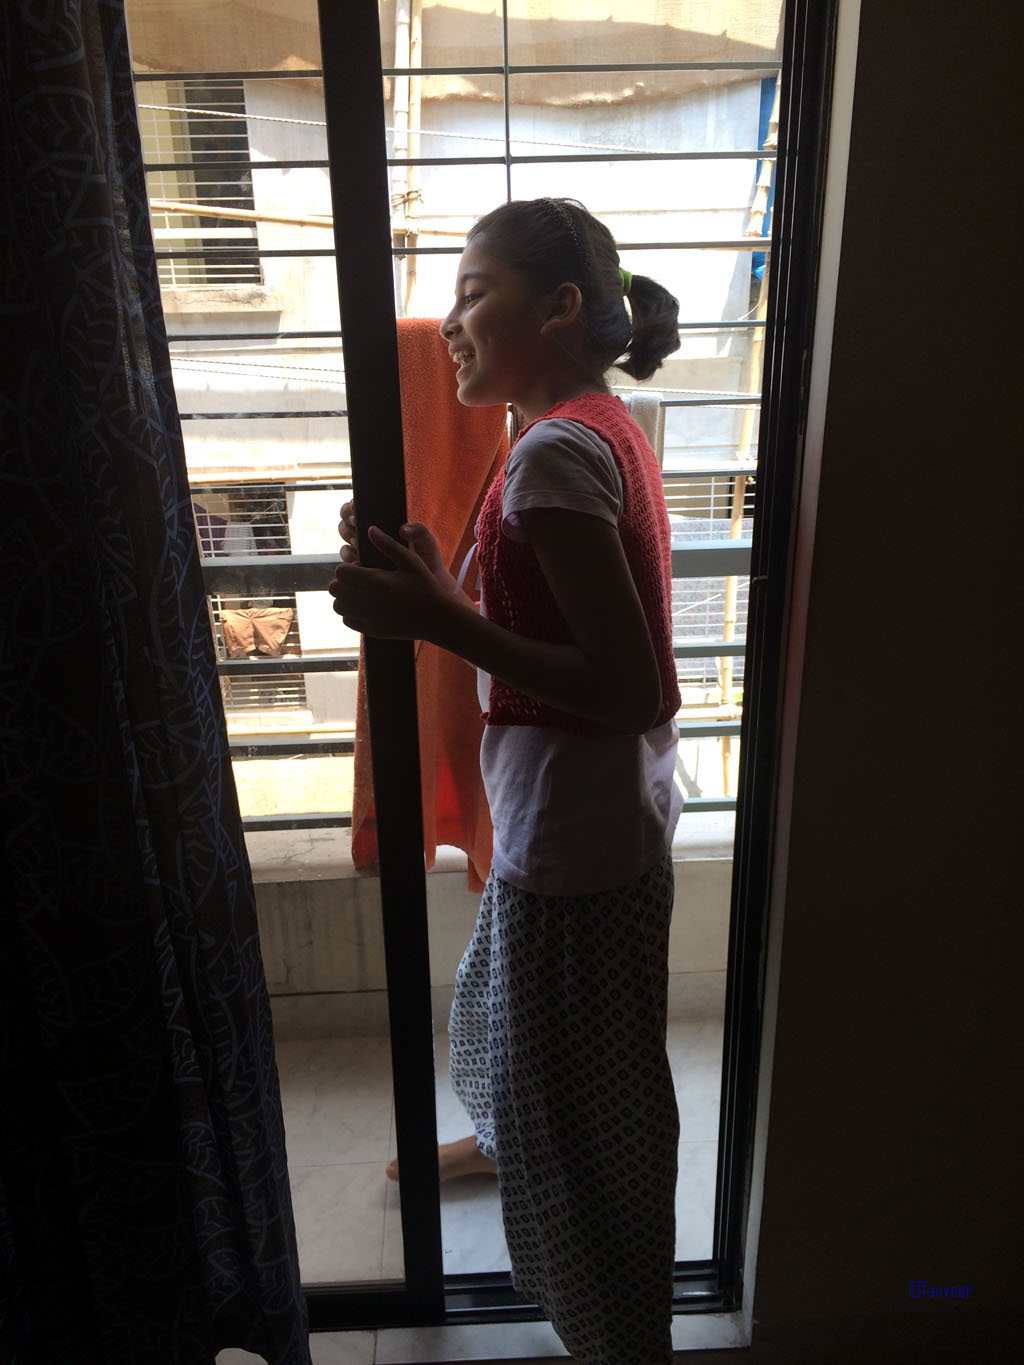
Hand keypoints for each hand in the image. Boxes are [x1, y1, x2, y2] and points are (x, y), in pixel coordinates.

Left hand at [327, 524, 454, 638]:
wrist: (437, 619)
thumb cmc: (426, 586)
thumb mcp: (411, 561)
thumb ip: (388, 545)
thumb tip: (370, 529)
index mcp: (374, 581)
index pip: (341, 571)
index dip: (349, 566)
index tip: (364, 567)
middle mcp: (366, 601)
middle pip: (335, 588)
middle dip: (343, 580)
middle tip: (362, 579)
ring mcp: (367, 617)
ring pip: (338, 606)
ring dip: (345, 597)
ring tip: (362, 592)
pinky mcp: (371, 630)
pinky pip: (347, 620)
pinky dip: (351, 612)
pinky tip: (366, 606)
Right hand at [337, 502, 452, 587]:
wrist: (429, 586)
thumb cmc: (428, 560)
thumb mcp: (427, 542)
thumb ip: (419, 530)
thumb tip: (402, 529)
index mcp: (383, 524)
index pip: (361, 508)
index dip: (354, 505)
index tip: (357, 505)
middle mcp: (370, 537)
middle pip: (347, 523)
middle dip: (348, 521)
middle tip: (356, 522)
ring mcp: (364, 554)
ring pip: (345, 542)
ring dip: (349, 539)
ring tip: (359, 541)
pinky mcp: (362, 571)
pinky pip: (349, 562)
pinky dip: (351, 558)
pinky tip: (360, 559)